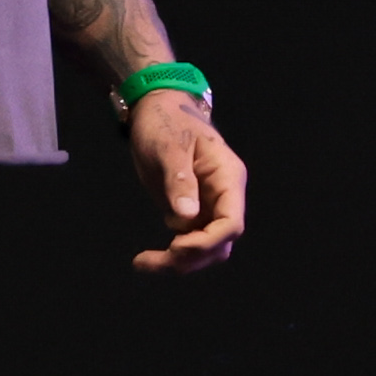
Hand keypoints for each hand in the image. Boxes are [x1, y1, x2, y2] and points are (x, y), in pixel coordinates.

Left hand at [126, 91, 246, 273]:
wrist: (157, 112)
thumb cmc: (167, 122)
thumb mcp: (170, 147)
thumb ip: (179, 181)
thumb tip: (186, 218)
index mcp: (227, 179)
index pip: (231, 222)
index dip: (209, 241)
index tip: (178, 246)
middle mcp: (223, 197)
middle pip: (220, 242)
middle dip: (191, 257)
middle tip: (153, 260)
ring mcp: (208, 207)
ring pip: (205, 249)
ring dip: (179, 262)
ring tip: (143, 263)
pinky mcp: (190, 213)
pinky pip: (188, 243)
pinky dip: (170, 256)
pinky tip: (145, 258)